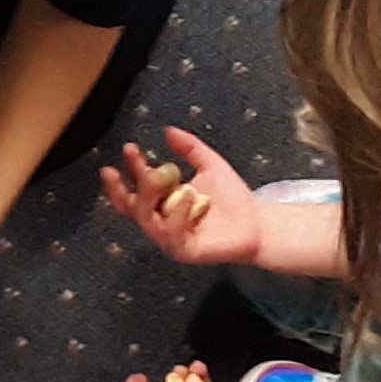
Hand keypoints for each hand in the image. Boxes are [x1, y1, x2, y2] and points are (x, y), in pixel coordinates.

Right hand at [97, 126, 260, 268]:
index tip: (131, 148)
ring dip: (149, 197)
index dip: (132, 168)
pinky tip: (188, 197)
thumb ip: (190, 148)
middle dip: (122, 186)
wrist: (259, 222)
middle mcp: (162, 220)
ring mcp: (171, 237)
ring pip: (147, 220)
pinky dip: (177, 214)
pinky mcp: (184, 250)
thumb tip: (169, 131)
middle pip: (131, 207)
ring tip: (158, 177)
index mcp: (164, 201)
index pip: (138, 185)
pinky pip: (172, 234)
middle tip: (126, 166)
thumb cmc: (233, 199)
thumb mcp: (210, 165)